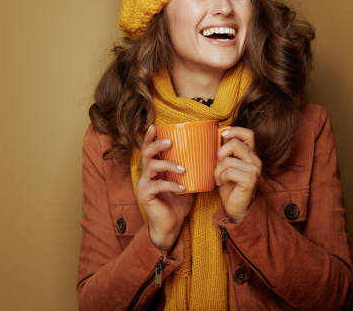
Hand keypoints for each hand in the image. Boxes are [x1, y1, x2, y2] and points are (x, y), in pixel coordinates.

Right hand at [137, 125, 194, 250]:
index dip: (150, 137)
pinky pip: (157, 186)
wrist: (171, 226)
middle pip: (146, 153)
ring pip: (151, 167)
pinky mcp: (145, 195)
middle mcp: (146, 174)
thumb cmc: (178, 203)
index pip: (149, 149)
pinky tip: (182, 188)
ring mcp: (144, 185)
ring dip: (168, 164)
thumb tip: (208, 154)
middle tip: (170, 142)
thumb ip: (190, 169)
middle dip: (156, 144)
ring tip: (183, 168)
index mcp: (153, 168)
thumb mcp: (185, 182)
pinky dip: (171, 185)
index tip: (155, 126)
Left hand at [214, 126, 261, 223]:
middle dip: (220, 154)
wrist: (236, 207)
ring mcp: (254, 169)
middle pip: (234, 144)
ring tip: (220, 178)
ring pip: (228, 159)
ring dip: (218, 170)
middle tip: (219, 166)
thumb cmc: (230, 185)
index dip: (235, 131)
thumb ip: (226, 150)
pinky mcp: (250, 179)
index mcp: (250, 154)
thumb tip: (220, 134)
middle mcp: (255, 160)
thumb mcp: (226, 164)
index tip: (223, 136)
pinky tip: (222, 183)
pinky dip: (221, 177)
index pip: (248, 134)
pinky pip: (229, 171)